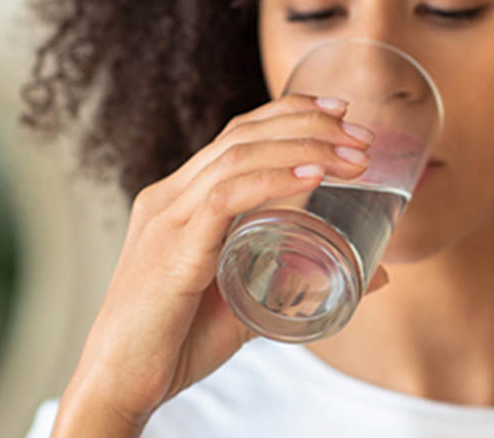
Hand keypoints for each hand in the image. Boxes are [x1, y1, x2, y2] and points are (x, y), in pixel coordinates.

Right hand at [50, 94, 390, 436]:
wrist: (118, 382)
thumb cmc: (174, 346)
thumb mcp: (246, 304)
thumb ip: (298, 285)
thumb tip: (375, 273)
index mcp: (178, 202)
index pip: (234, 135)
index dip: (288, 114)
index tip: (339, 111)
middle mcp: (168, 198)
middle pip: (241, 134)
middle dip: (308, 122)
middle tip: (361, 132)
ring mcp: (166, 219)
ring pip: (238, 156)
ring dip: (304, 148)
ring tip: (354, 157)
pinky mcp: (172, 248)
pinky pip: (226, 198)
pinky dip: (273, 180)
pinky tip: (312, 176)